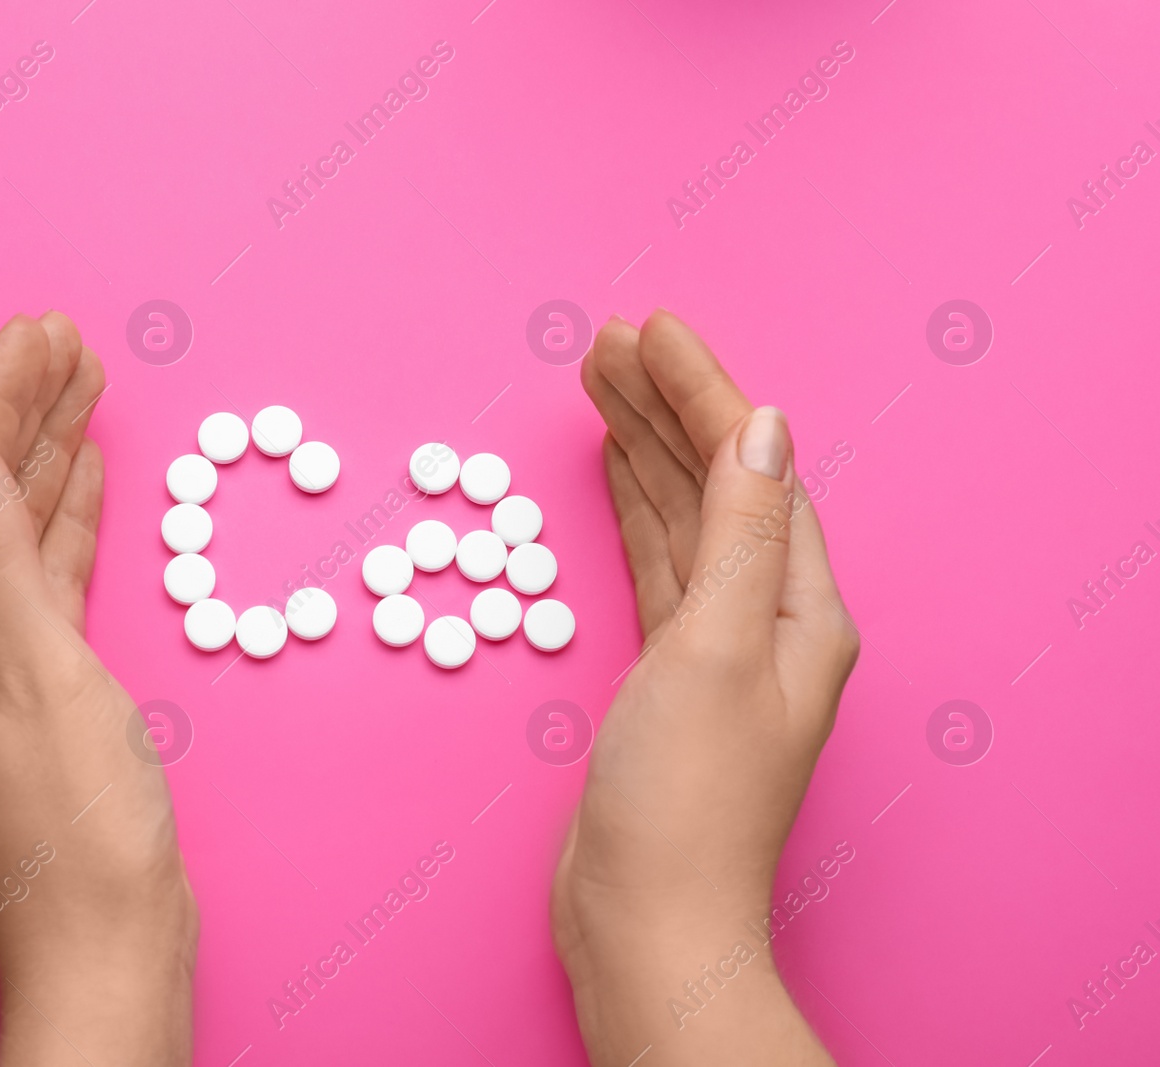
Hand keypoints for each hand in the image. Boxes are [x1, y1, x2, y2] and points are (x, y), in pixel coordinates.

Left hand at [0, 313, 195, 1066]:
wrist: (109, 944)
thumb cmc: (81, 832)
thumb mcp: (44, 682)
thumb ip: (0, 567)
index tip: (38, 331)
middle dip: (23, 411)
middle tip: (67, 339)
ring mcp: (4, 665)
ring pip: (24, 531)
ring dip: (51, 458)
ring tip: (85, 389)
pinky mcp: (50, 688)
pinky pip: (54, 577)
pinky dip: (72, 523)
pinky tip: (90, 488)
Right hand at [551, 311, 858, 1064]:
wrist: (646, 919)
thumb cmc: (683, 798)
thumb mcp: (712, 647)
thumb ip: (737, 531)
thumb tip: (764, 426)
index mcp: (799, 607)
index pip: (752, 467)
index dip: (701, 391)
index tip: (649, 329)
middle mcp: (767, 618)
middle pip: (716, 482)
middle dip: (665, 407)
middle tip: (608, 342)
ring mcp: (716, 645)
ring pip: (680, 518)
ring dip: (643, 449)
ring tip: (601, 385)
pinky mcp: (668, 673)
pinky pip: (656, 563)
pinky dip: (634, 510)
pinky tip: (615, 472)